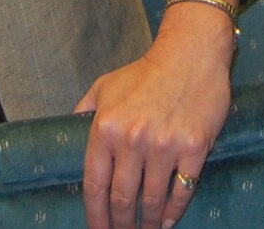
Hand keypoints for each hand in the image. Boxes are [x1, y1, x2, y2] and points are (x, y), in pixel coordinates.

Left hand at [77, 9, 233, 228]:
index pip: (95, 185)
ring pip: (152, 200)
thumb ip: (84, 111)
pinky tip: (169, 220)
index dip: (95, 216)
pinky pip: (182, 190)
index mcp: (106, 127)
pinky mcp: (194, 147)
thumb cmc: (147, 72)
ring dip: (148, 223)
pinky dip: (174, 211)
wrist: (191, 52)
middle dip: (121, 225)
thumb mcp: (105, 86)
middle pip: (122, 199)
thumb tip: (69, 133)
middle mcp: (132, 139)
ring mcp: (164, 145)